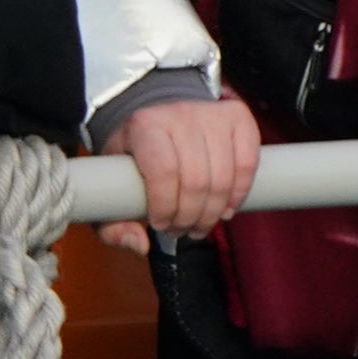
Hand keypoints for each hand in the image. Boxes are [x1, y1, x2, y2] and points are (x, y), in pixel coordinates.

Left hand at [96, 92, 259, 251]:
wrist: (160, 116)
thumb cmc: (133, 156)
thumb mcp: (109, 187)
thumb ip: (112, 225)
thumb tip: (140, 246)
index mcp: (144, 126)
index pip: (163, 172)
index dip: (165, 206)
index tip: (160, 224)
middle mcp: (180, 114)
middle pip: (196, 178)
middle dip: (191, 216)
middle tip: (182, 230)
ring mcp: (212, 113)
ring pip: (224, 174)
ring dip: (214, 210)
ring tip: (202, 224)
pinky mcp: (237, 115)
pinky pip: (248, 160)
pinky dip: (240, 191)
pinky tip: (227, 207)